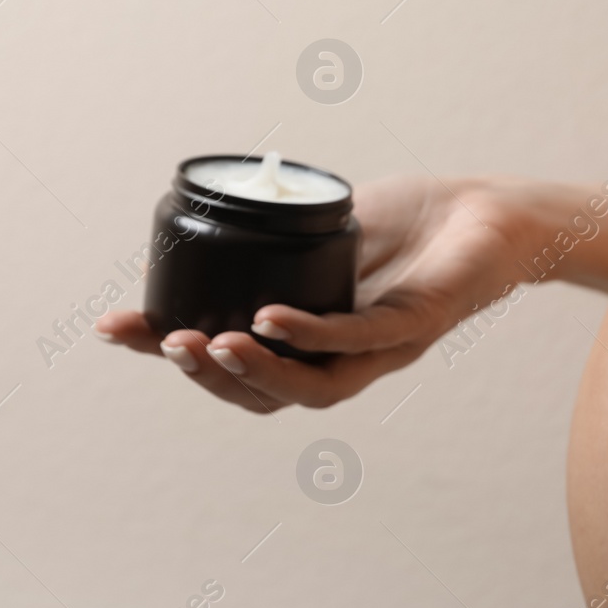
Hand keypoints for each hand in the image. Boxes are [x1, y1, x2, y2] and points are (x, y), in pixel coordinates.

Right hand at [95, 176, 534, 412]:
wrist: (490, 213)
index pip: (237, 365)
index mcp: (314, 342)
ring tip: (202, 343)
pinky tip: (267, 318)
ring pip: (309, 387)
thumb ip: (273, 236)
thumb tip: (203, 219)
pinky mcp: (420, 322)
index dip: (175, 356)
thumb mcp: (324, 227)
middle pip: (265, 393)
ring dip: (251, 371)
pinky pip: (359, 338)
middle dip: (204, 374)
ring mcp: (384, 348)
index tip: (117, 328)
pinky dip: (309, 333)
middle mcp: (346, 358)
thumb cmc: (411, 224)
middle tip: (163, 340)